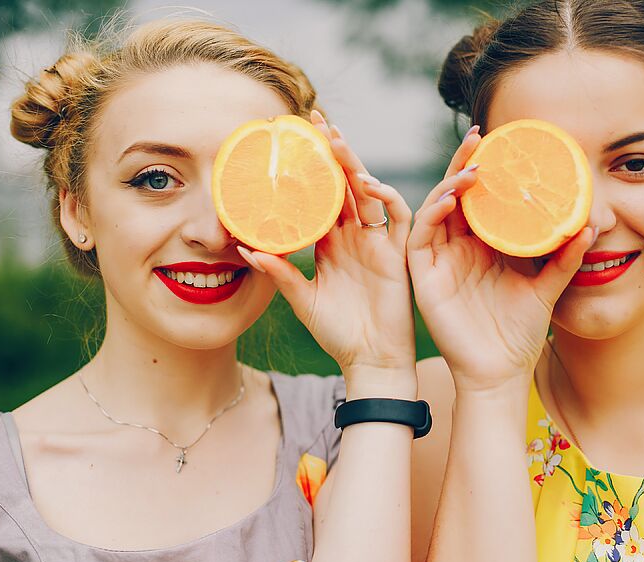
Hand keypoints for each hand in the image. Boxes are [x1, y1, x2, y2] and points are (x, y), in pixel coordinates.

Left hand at [245, 111, 415, 382]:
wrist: (370, 361)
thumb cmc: (338, 333)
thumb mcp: (302, 299)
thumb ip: (279, 272)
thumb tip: (245, 247)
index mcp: (332, 243)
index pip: (320, 196)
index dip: (309, 169)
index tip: (290, 142)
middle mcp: (356, 236)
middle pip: (345, 184)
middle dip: (332, 151)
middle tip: (314, 119)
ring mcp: (378, 242)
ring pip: (369, 191)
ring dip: (354, 164)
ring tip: (335, 138)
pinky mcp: (398, 254)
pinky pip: (399, 217)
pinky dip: (387, 197)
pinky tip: (366, 184)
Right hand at [407, 127, 595, 391]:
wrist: (500, 372)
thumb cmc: (519, 333)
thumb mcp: (546, 287)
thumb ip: (563, 259)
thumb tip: (589, 227)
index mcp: (484, 246)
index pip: (482, 198)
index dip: (488, 170)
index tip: (505, 144)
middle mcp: (458, 247)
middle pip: (456, 194)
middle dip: (465, 163)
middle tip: (481, 136)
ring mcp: (439, 259)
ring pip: (436, 207)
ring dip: (450, 183)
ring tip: (473, 166)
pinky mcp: (423, 275)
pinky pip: (421, 236)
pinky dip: (433, 212)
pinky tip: (452, 198)